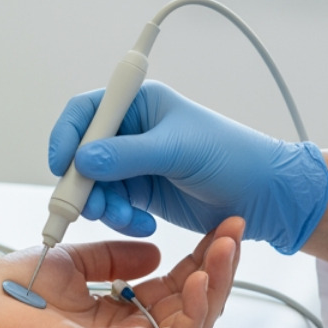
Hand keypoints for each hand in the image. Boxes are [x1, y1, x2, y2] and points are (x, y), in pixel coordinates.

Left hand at [0, 217, 243, 327]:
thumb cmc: (10, 293)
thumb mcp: (72, 260)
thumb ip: (114, 255)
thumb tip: (155, 250)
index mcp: (116, 308)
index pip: (172, 282)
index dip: (199, 254)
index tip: (218, 225)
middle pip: (191, 300)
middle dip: (219, 264)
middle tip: (235, 230)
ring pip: (194, 320)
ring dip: (216, 282)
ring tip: (227, 247)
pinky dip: (195, 309)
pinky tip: (199, 277)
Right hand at [48, 81, 327, 252]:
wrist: (264, 196)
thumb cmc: (233, 157)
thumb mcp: (178, 151)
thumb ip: (128, 155)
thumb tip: (83, 159)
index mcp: (141, 103)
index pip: (88, 111)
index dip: (68, 135)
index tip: (62, 164)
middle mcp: (133, 130)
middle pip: (83, 152)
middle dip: (83, 181)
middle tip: (87, 206)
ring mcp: (135, 163)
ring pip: (94, 184)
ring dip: (102, 204)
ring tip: (126, 217)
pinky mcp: (141, 191)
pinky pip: (113, 204)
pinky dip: (119, 218)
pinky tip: (143, 224)